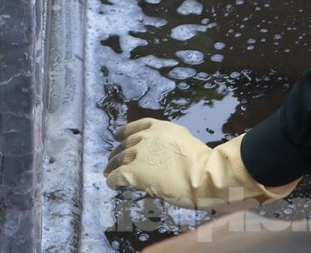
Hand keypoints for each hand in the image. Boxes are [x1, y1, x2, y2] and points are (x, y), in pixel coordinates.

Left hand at [103, 119, 296, 210]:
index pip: (137, 126)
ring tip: (108, 172)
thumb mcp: (184, 142)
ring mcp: (138, 154)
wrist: (203, 175)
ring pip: (118, 160)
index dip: (125, 132)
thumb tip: (165, 153)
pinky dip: (112, 180)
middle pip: (125, 144)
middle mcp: (146, 137)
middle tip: (112, 160)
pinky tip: (111, 184)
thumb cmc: (201, 162)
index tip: (119, 136)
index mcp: (160, 127)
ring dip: (112, 166)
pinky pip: (117, 176)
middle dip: (118, 152)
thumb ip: (170, 144)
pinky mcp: (133, 173)